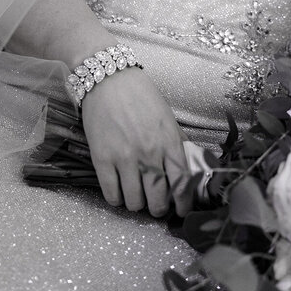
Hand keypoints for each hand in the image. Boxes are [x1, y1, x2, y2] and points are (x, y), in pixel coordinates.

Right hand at [82, 67, 193, 217]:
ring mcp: (125, 158)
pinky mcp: (102, 159)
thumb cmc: (141, 95)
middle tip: (155, 206)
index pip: (182, 184)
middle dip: (158, 209)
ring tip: (136, 197)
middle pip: (158, 199)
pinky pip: (111, 194)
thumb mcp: (167, 117)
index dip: (182, 203)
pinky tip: (119, 192)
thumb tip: (188, 167)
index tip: (180, 210)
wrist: (109, 79)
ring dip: (136, 205)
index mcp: (169, 142)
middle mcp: (149, 153)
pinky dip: (116, 200)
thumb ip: (177, 143)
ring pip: (134, 202)